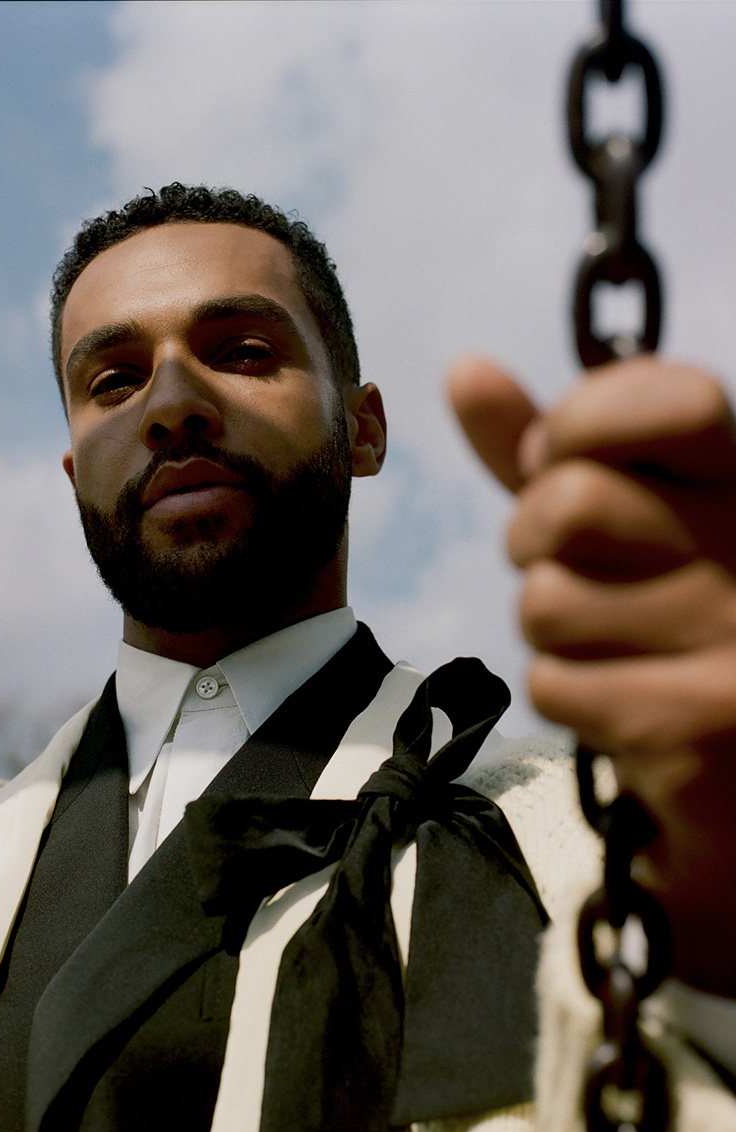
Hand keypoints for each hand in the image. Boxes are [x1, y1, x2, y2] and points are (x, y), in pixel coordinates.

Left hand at [448, 353, 735, 995]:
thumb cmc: (666, 630)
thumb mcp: (619, 528)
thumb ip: (550, 455)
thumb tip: (463, 369)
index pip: (674, 397)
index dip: (583, 424)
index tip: (565, 461)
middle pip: (570, 501)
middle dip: (534, 544)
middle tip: (577, 572)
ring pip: (545, 601)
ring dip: (553, 633)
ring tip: (615, 648)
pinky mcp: (705, 725)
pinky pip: (552, 682)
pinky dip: (566, 696)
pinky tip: (624, 705)